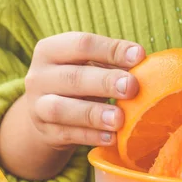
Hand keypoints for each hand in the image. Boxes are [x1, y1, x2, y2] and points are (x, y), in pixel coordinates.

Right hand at [25, 32, 144, 148]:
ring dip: (94, 114)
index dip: (112, 49)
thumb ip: (111, 63)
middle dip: (105, 81)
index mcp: (50, 50)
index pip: (81, 44)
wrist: (46, 114)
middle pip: (72, 77)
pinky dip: (91, 137)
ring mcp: (38, 106)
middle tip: (132, 87)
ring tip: (119, 119)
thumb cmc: (78, 82)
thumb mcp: (89, 66)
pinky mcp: (45, 132)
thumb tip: (143, 65)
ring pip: (61, 109)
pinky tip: (112, 137)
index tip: (140, 56)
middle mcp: (39, 76)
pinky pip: (68, 135)